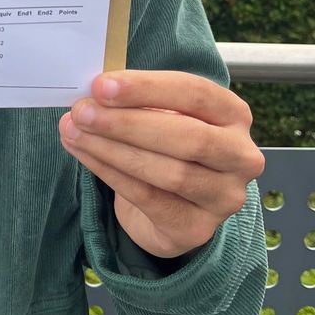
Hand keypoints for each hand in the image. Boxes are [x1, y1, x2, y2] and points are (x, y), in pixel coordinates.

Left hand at [58, 70, 263, 258]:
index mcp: (233, 114)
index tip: (102, 85)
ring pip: (169, 171)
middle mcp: (241, 156)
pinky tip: (85, 155)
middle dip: (127, 122)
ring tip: (74, 131)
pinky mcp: (198, 229)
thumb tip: (94, 92)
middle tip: (82, 111)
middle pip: (187, 136)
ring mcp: (225, 196)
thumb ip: (138, 101)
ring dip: (112, 149)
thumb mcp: (162, 114)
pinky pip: (149, 198)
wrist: (173, 207)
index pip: (195, 93)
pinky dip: (111, 173)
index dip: (146, 88)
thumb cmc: (166, 144)